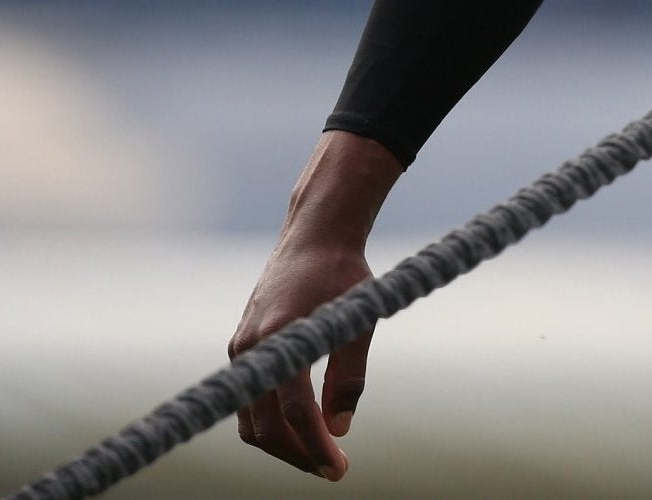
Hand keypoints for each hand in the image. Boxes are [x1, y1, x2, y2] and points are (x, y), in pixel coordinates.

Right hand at [229, 232, 374, 479]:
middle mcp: (252, 349)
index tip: (339, 467)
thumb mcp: (358, 322)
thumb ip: (349, 376)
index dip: (316, 447)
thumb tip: (339, 429)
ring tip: (318, 453)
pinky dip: (269, 419)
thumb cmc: (344, 274)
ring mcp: (241, 349)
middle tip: (331, 468)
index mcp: (283, 339)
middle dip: (296, 454)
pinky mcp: (241, 347)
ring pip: (249, 419)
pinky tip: (301, 424)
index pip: (295, 413)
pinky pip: (248, 398)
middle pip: (263, 427)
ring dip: (281, 442)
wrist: (314, 236)